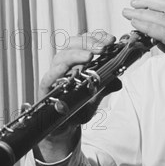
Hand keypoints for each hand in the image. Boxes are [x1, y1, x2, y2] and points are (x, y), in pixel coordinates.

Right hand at [36, 31, 117, 161]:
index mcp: (76, 63)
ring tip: (90, 55)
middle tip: (104, 47)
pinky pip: (48, 78)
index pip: (84, 42)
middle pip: (72, 45)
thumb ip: (106, 86)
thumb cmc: (77, 108)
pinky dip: (56, 71)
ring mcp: (54, 77)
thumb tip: (119, 81)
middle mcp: (64, 66)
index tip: (111, 39)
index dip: (96, 38)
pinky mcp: (45, 90)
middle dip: (89, 42)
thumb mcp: (95, 97)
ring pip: (60, 57)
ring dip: (76, 54)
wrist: (64, 128)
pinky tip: (66, 68)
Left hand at [123, 0, 164, 104]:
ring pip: (163, 16)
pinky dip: (148, 27)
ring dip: (142, 14)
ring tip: (128, 14)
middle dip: (147, 2)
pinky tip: (138, 27)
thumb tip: (158, 40)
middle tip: (132, 5)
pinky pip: (163, 32)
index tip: (143, 5)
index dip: (156, 3)